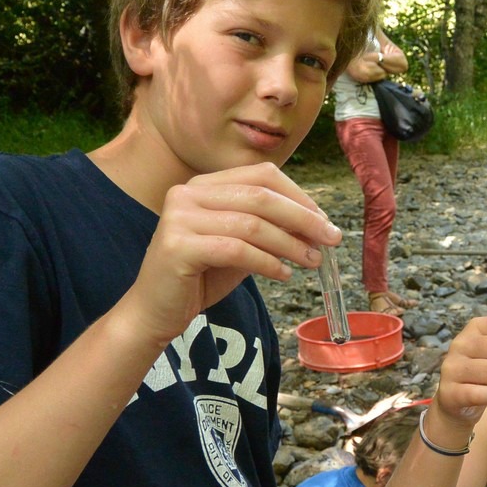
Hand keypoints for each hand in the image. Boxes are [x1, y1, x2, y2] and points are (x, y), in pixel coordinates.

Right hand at [120, 162, 338, 348]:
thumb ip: (271, 231)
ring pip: (252, 224)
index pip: (261, 176)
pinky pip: (237, 250)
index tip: (324, 220)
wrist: (155, 311)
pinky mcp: (178, 246)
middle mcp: (188, 193)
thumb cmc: (200, 277)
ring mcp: (179, 217)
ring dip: (290, 244)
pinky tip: (284, 274)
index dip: (298, 196)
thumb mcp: (241, 247)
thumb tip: (317, 226)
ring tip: (313, 261)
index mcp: (203, 185)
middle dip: (303, 218)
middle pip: (261, 196)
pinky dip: (267, 262)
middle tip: (331, 239)